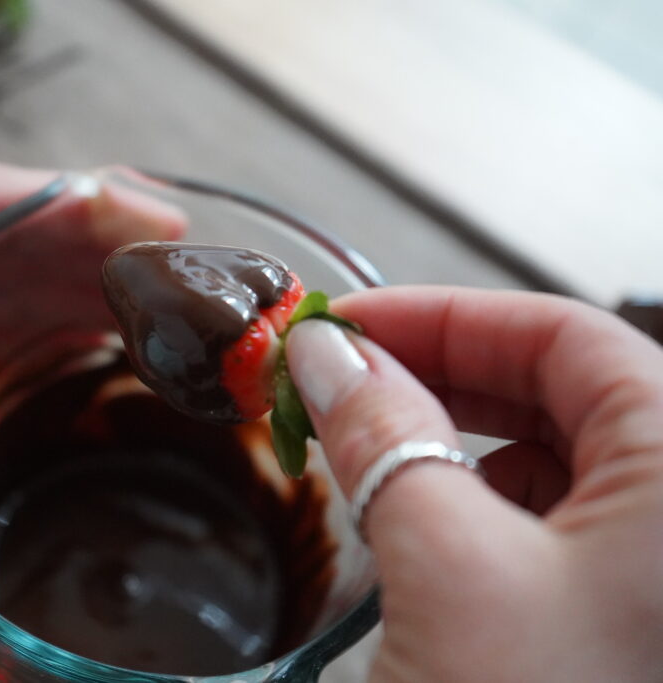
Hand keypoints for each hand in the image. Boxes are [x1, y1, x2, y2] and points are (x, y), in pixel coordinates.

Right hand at [285, 286, 662, 681]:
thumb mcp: (447, 567)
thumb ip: (385, 441)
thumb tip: (324, 355)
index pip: (568, 336)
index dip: (446, 317)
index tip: (349, 326)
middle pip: (559, 389)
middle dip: (438, 376)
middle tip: (341, 379)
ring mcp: (650, 566)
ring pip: (547, 457)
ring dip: (448, 443)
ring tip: (365, 454)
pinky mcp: (612, 616)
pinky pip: (542, 522)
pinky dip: (468, 505)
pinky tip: (413, 525)